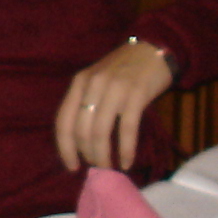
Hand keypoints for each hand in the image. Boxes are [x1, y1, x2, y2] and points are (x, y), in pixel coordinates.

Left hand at [54, 39, 177, 173]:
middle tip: (96, 166)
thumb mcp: (97, 80)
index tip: (72, 167)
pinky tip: (126, 162)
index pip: (63, 121)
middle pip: (81, 130)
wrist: (154, 49)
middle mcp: (93, 85)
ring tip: (108, 168)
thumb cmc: (124, 69)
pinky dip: (125, 150)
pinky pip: (127, 129)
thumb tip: (81, 142)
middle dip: (87, 154)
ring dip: (103, 155)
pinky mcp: (137, 94)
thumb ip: (86, 103)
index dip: (65, 148)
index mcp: (79, 82)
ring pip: (100, 132)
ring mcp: (114, 89)